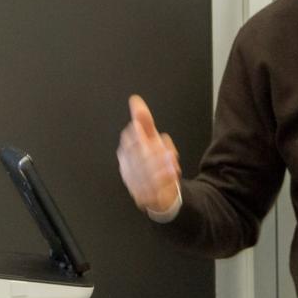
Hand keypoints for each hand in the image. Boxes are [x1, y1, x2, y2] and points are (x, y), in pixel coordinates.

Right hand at [117, 95, 181, 212]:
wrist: (161, 194)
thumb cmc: (153, 162)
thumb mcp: (150, 139)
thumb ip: (143, 120)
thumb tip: (135, 100)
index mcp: (125, 154)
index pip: (128, 142)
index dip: (139, 138)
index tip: (151, 137)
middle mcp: (127, 169)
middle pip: (137, 157)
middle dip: (152, 152)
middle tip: (165, 151)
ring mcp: (135, 184)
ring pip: (146, 172)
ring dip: (160, 165)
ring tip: (172, 160)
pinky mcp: (146, 197)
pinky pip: (154, 188)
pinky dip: (164, 179)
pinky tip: (172, 171)